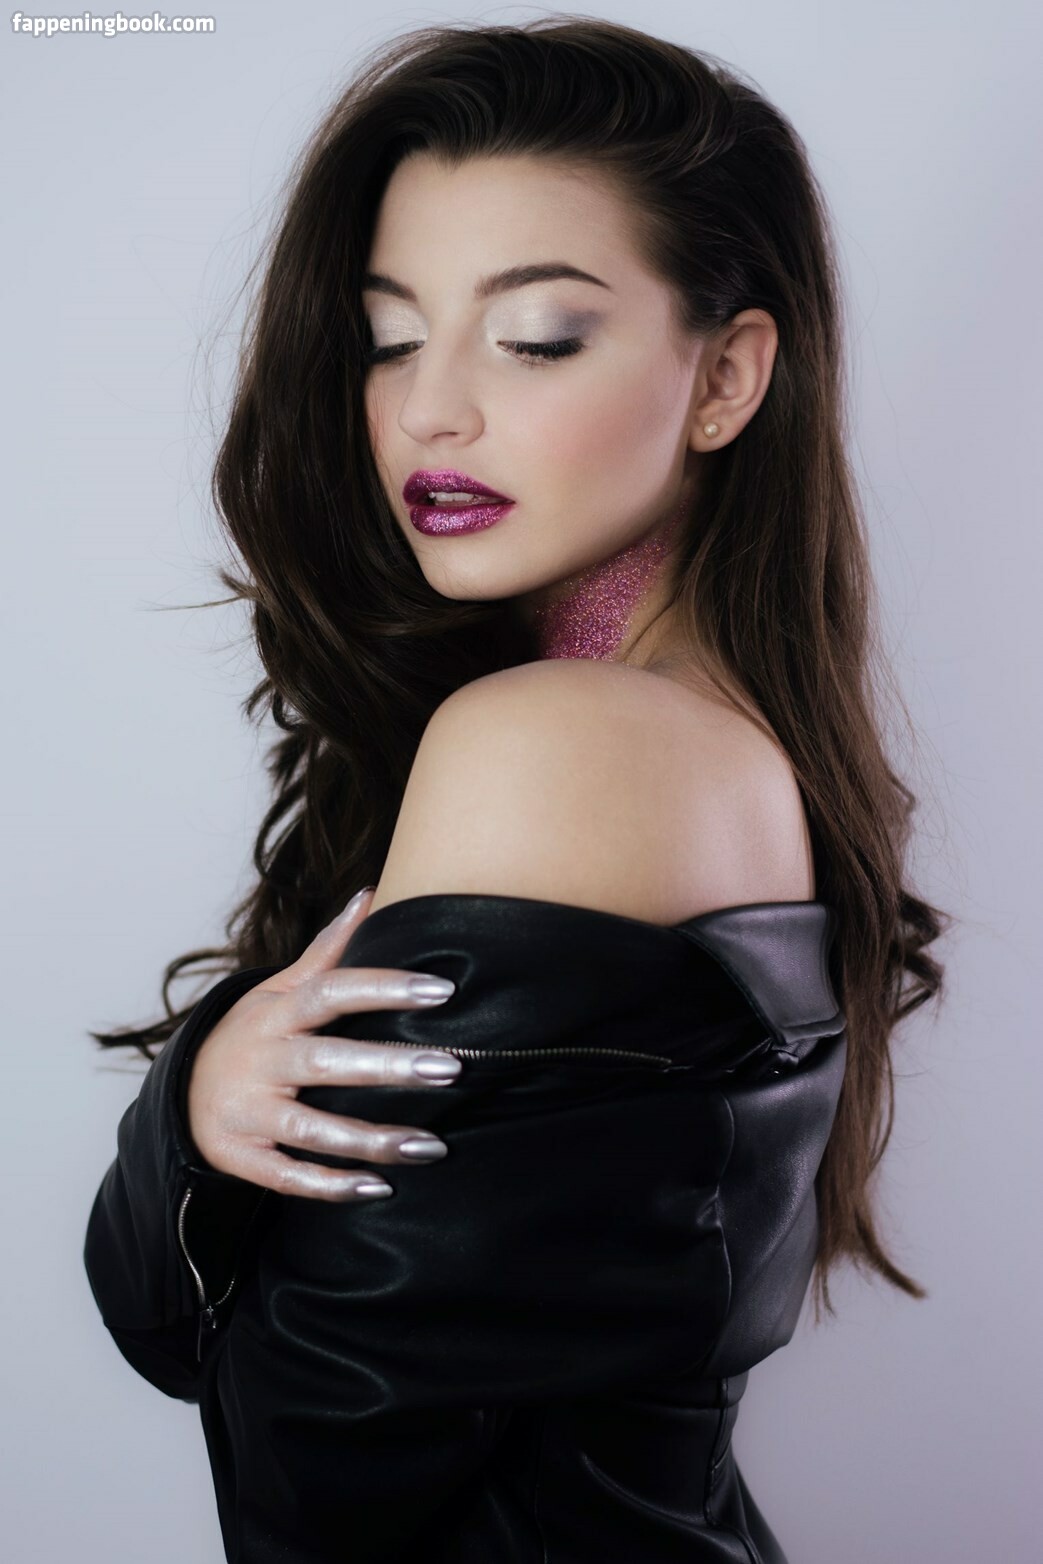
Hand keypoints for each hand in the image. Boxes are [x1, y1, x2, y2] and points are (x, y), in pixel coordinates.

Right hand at [184, 887, 460, 1200]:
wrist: (180, 1095)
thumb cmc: (251, 1036)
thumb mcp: (279, 990)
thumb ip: (328, 950)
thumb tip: (372, 893)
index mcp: (276, 1014)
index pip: (331, 991)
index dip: (384, 988)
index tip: (441, 989)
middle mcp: (261, 1061)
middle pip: (325, 1061)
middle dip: (387, 1066)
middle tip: (449, 1067)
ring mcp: (248, 1112)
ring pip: (312, 1129)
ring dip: (372, 1140)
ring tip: (431, 1145)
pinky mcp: (242, 1157)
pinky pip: (287, 1176)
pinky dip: (330, 1186)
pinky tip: (379, 1188)